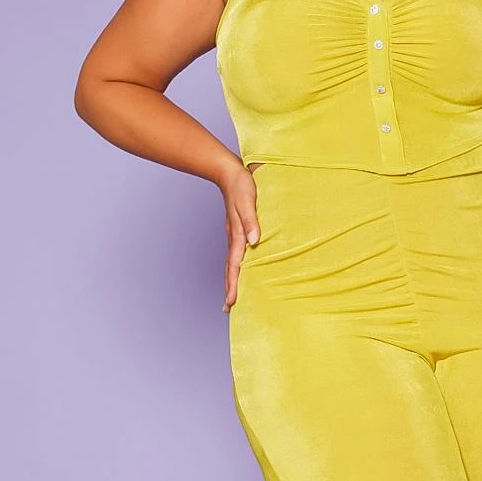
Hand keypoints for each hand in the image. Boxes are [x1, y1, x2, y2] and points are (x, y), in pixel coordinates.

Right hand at [220, 159, 260, 312]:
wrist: (230, 172)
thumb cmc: (241, 185)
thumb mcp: (248, 200)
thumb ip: (251, 221)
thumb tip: (254, 241)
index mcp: (236, 235)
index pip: (235, 266)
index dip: (233, 284)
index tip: (231, 302)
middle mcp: (234, 239)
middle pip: (230, 270)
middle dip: (229, 289)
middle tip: (227, 309)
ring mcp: (234, 236)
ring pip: (232, 264)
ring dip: (231, 281)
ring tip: (230, 297)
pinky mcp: (237, 231)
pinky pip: (236, 255)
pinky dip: (235, 268)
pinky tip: (239, 272)